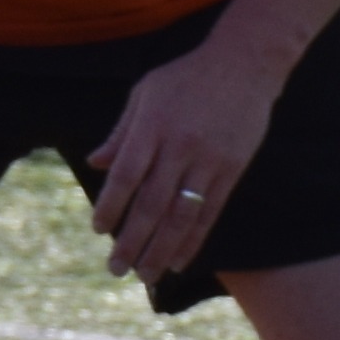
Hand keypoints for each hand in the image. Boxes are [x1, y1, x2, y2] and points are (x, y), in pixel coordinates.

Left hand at [83, 43, 282, 291]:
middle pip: (151, 205)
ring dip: (161, 250)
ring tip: (145, 276)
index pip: (125, 176)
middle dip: (131, 242)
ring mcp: (208, 161)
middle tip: (116, 269)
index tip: (98, 229)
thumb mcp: (145, 93)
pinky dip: (193, 240)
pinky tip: (179, 260)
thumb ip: (120, 131)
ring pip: (181, 216)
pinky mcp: (231, 170)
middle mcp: (179, 147)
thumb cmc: (186, 77)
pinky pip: (209, 213)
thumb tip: (94, 163)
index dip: (110, 207)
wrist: (245, 64)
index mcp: (152, 126)